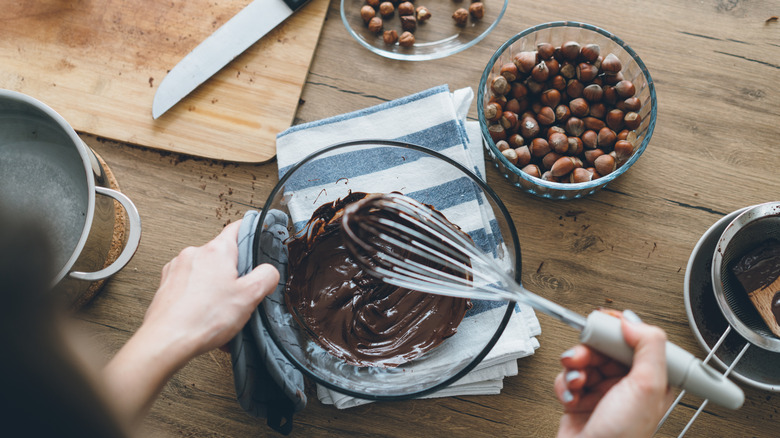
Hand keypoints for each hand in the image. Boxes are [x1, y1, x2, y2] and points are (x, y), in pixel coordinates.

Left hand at [141, 219, 278, 360]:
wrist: (167, 341)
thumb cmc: (202, 318)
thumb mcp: (250, 296)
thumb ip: (266, 277)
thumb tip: (269, 271)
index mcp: (217, 251)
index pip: (237, 228)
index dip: (250, 231)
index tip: (256, 237)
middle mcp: (194, 254)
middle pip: (222, 255)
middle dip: (233, 272)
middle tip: (240, 292)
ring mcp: (178, 269)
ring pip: (205, 271)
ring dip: (215, 286)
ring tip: (220, 310)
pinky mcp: (167, 285)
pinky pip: (190, 285)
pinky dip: (199, 297)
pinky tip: (205, 316)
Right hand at [554, 310, 673, 437]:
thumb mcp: (647, 387)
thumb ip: (649, 346)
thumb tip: (633, 321)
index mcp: (652, 380)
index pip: (639, 341)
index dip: (621, 329)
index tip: (607, 322)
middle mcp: (628, 385)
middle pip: (606, 347)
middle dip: (590, 349)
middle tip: (583, 354)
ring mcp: (603, 392)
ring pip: (584, 360)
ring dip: (575, 366)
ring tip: (576, 379)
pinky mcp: (580, 399)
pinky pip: (567, 377)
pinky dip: (564, 384)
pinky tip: (570, 395)